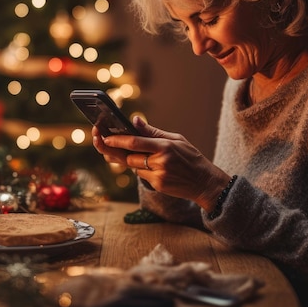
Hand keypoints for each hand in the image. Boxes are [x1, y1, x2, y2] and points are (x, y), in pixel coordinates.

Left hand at [92, 117, 230, 211]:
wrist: (204, 182)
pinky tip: (154, 167)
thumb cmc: (191, 158)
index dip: (117, 140)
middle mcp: (160, 161)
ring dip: (131, 160)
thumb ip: (153, 132)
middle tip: (102, 143)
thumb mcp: (176, 140)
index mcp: (165, 146)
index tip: (104, 137)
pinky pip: (142, 175)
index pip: (135, 142)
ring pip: (134, 167)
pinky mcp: (157, 185)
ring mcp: (158, 175)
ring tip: (137, 153)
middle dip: (114, 151)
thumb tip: (134, 120)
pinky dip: (142, 169)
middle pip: (128, 157)